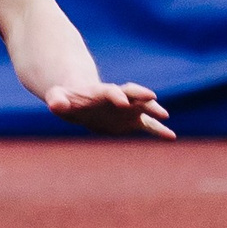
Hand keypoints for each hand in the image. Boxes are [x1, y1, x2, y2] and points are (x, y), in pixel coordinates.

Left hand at [45, 80, 174, 138]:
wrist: (80, 103)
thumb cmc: (68, 99)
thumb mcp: (58, 97)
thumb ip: (56, 100)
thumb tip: (56, 105)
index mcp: (101, 92)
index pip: (111, 91)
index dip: (116, 95)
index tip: (121, 102)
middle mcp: (119, 97)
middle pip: (132, 93)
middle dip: (140, 94)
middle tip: (152, 97)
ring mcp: (128, 109)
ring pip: (144, 107)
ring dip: (153, 110)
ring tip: (164, 116)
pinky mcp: (132, 121)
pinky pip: (148, 125)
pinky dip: (159, 130)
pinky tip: (171, 137)